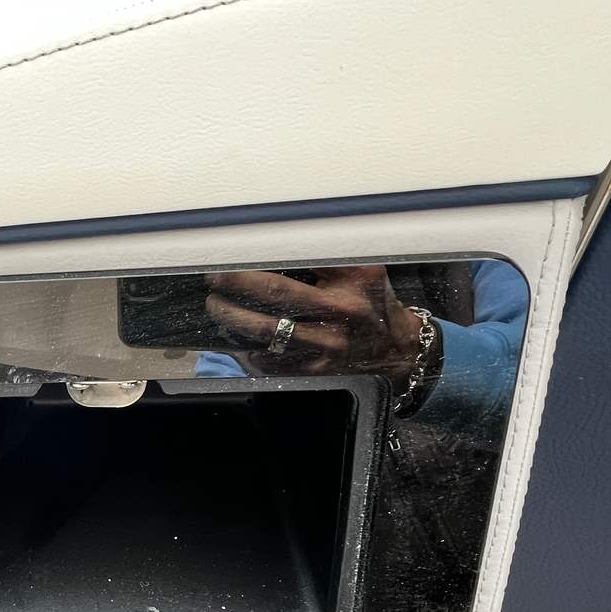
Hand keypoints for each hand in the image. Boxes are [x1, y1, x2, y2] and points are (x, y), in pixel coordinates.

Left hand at [204, 268, 423, 389]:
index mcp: (346, 290)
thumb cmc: (373, 301)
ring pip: (267, 336)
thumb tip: (278, 238)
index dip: (251, 272)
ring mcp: (324, 351)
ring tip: (216, 308)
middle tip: (212, 284)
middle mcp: (336, 321)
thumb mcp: (363, 269)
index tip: (227, 263)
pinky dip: (248, 351)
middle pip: (273, 303)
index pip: (291, 275)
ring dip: (234, 321)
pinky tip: (234, 338)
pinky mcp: (315, 372)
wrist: (397, 349)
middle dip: (236, 291)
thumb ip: (327, 255)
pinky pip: (272, 363)